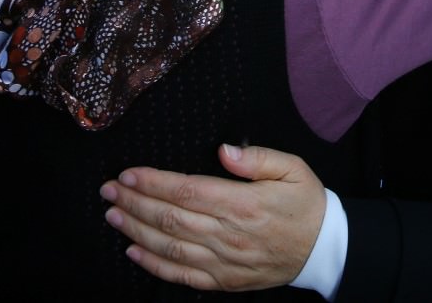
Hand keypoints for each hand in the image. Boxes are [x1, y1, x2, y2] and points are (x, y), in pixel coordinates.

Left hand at [100, 143, 325, 291]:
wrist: (322, 248)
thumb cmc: (305, 202)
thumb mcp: (292, 167)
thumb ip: (257, 157)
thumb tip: (224, 150)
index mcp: (243, 204)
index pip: (187, 192)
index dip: (154, 183)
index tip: (129, 173)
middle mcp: (228, 235)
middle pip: (171, 219)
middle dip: (135, 202)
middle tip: (109, 190)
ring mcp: (224, 262)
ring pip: (170, 248)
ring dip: (137, 230)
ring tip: (113, 215)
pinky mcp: (223, 281)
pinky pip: (182, 275)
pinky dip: (154, 265)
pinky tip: (134, 251)